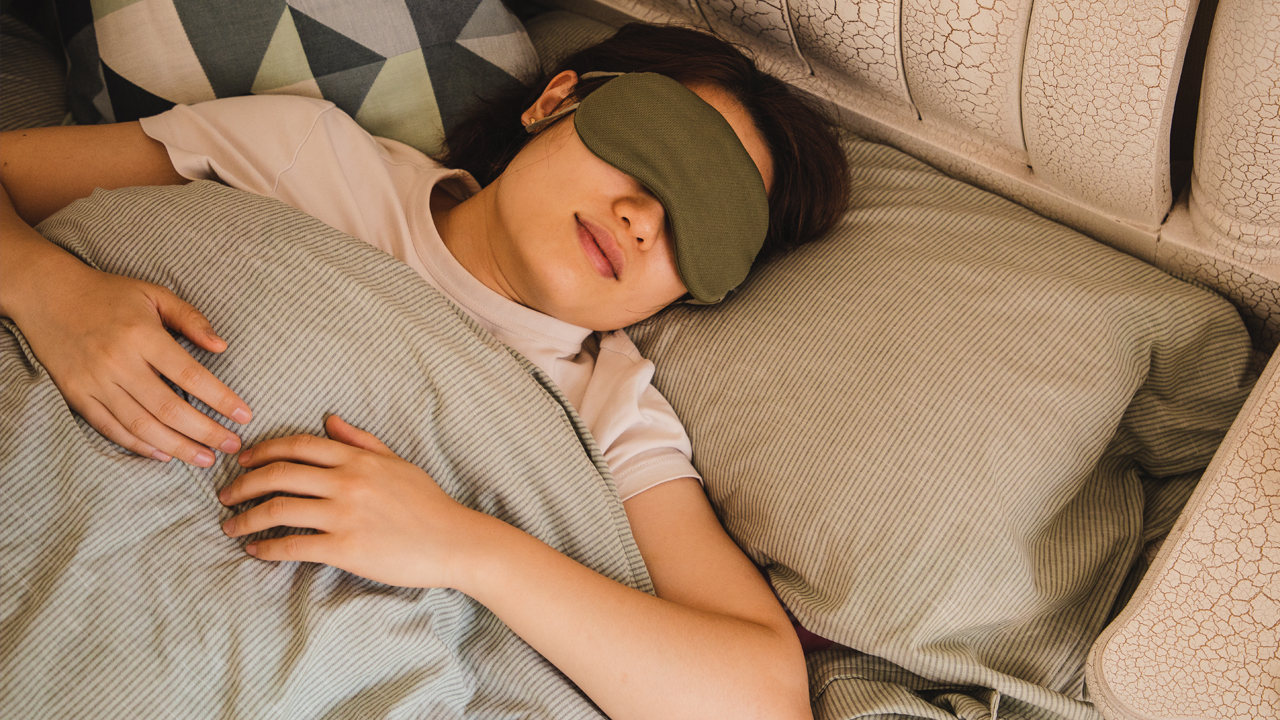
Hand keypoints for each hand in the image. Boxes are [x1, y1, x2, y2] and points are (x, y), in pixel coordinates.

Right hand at [16, 261, 250, 465]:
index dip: (221, 399)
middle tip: (232, 446)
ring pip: (141, 425)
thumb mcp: (154, 293)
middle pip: (168, 408)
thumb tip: (222, 347)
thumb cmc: (110, 294)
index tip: (245, 416)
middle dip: (205, 432)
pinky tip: (164, 455)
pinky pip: (110, 428)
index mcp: (142, 336)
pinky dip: (138, 445)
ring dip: (176, 447)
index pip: (190, 375)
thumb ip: (191, 319)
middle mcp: (118, 362)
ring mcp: (95, 382)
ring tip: (205, 459)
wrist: (49, 295)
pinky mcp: (76, 395)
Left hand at [220, 415, 486, 588]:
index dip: (262, 450)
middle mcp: (346, 481)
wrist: (453, 540)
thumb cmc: (427, 502)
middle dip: (243, 484)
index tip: (242, 460)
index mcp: (357, 458)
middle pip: (278, 474)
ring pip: (278, 509)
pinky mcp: (345, 548)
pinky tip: (255, 550)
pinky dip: (267, 548)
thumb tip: (329, 420)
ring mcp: (344, 515)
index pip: (297, 445)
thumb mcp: (396, 462)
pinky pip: (293, 546)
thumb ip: (361, 440)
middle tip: (225, 494)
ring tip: (231, 526)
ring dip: (246, 518)